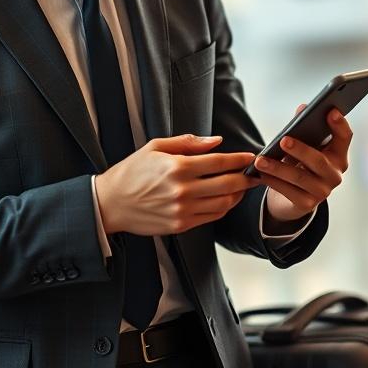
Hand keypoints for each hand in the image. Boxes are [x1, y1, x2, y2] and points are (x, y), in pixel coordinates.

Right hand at [94, 135, 258, 235]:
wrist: (111, 203)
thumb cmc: (132, 171)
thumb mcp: (156, 147)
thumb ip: (189, 143)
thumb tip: (217, 142)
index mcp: (177, 167)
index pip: (219, 162)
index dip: (239, 159)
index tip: (250, 157)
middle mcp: (182, 190)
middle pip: (227, 184)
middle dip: (246, 178)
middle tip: (256, 173)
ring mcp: (182, 210)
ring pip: (223, 203)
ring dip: (238, 194)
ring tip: (243, 186)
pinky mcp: (180, 225)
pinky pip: (212, 217)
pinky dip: (224, 208)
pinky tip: (226, 199)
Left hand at [258, 105, 351, 223]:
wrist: (294, 196)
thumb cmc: (300, 163)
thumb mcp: (303, 145)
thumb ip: (303, 127)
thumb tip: (302, 108)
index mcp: (338, 155)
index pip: (345, 138)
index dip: (340, 125)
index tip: (330, 111)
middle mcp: (335, 174)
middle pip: (319, 160)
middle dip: (300, 150)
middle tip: (283, 140)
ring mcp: (323, 191)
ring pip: (299, 177)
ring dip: (277, 168)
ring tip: (260, 160)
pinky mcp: (307, 204)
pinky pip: (288, 191)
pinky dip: (273, 181)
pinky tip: (261, 174)